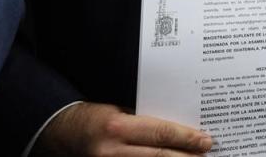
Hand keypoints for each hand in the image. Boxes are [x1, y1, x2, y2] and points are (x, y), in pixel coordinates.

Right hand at [35, 102, 211, 155]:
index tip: (205, 140)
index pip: (160, 133)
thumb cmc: (93, 119)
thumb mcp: (118, 113)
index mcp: (117, 127)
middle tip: (207, 153)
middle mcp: (111, 150)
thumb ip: (143, 122)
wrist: (59, 133)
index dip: (185, 138)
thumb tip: (175, 131)